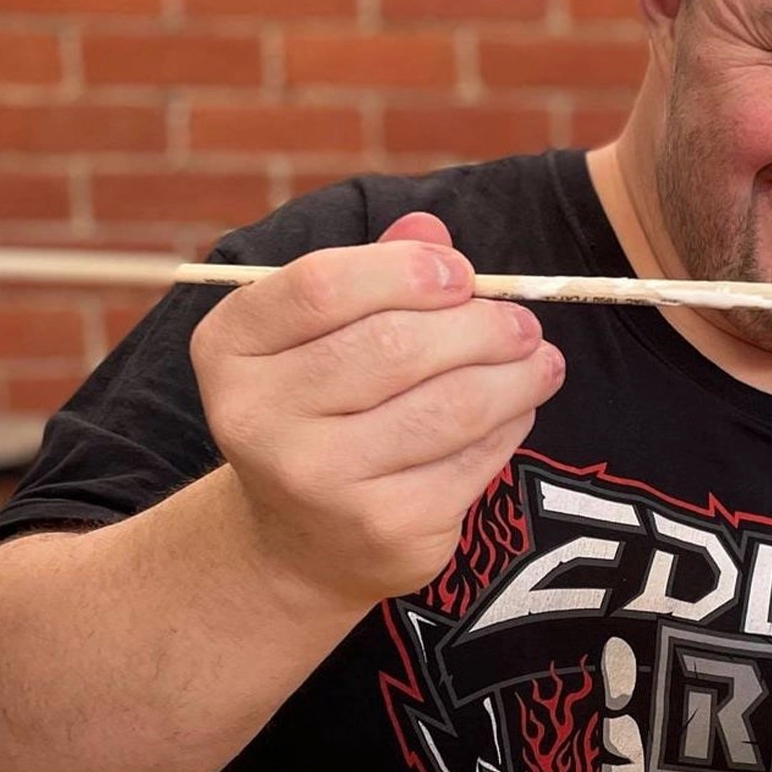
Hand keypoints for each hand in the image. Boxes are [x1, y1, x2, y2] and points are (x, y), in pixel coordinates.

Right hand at [191, 211, 564, 609]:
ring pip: (447, 406)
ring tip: (541, 361)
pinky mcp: (386, 528)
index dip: (404, 270)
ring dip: (513, 376)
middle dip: (479, 326)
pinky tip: (519, 408)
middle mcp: (260, 419)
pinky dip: (510, 425)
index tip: (460, 273)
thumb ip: (370, 276)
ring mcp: (321, 481)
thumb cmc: (321, 414)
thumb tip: (431, 227)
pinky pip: (472, 459)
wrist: (301, 544)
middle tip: (521, 323)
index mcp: (230, 349)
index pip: (321, 287)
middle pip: (394, 347)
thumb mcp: (320, 339)